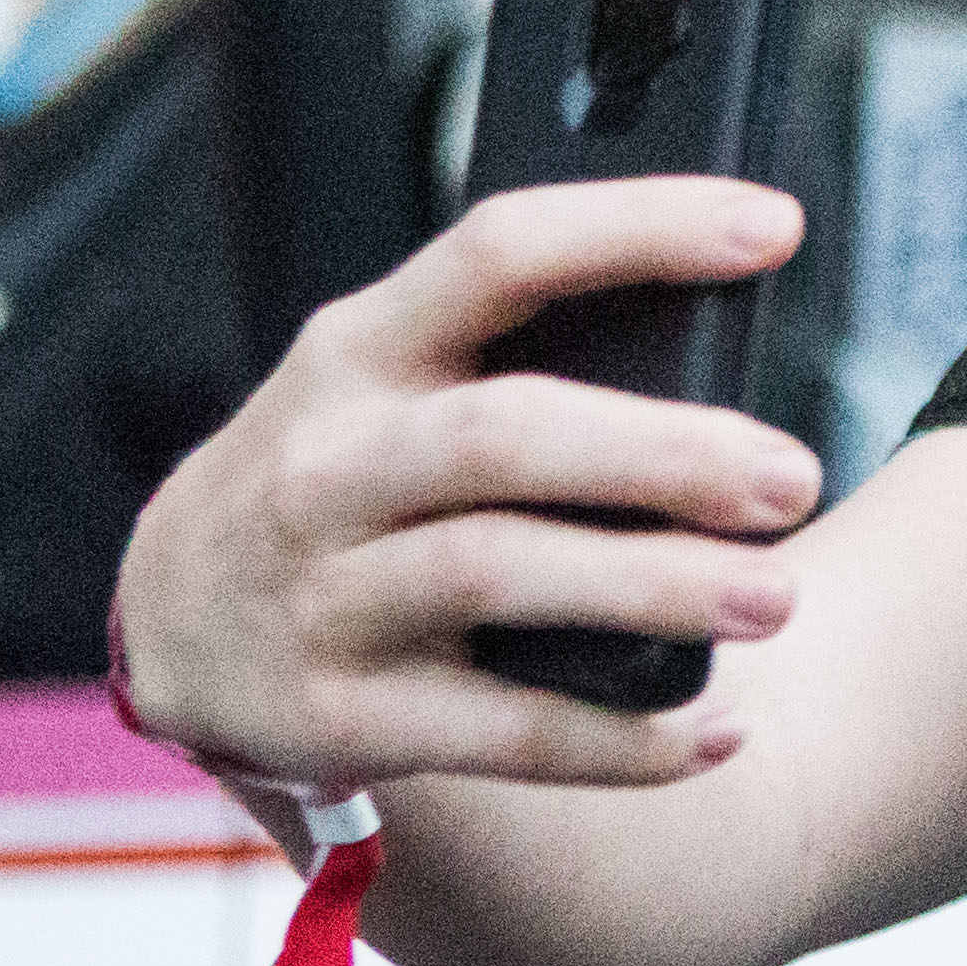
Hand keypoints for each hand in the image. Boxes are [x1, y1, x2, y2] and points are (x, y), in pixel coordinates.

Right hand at [107, 180, 819, 794]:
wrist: (174, 617)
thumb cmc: (349, 470)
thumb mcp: (390, 379)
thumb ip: (520, 348)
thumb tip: (725, 320)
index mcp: (362, 348)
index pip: (501, 253)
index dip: (639, 229)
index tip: (776, 225)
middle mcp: (331, 461)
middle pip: (504, 434)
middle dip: (660, 453)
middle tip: (792, 479)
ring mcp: (323, 591)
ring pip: (495, 573)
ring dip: (648, 586)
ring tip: (774, 596)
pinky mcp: (337, 714)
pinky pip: (495, 730)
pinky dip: (613, 740)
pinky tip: (711, 730)